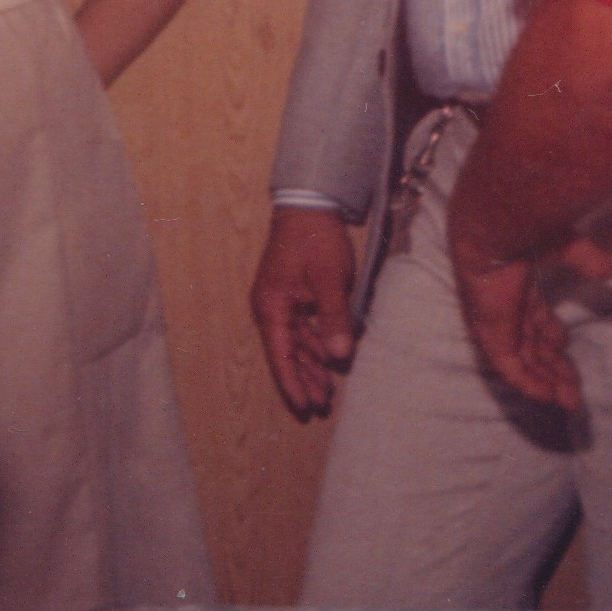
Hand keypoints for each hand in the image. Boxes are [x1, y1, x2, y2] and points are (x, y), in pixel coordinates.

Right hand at [249, 207, 357, 418]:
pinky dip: (315, 342)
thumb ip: (334, 318)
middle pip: (287, 352)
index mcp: (272, 306)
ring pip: (296, 342)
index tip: (302, 407)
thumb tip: (340, 356)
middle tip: (321, 406)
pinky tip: (330, 356)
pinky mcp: (294, 294)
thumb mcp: (330, 279)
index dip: (291, 383)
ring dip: (311, 363)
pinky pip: (303, 326)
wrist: (309, 203)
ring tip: (327, 390)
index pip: (280, 355)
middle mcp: (271, 308)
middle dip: (304, 379)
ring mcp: (282, 301)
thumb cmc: (316, 239)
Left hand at [452, 232, 611, 413]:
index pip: (535, 321)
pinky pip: (509, 366)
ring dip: (545, 381)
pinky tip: (546, 395)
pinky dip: (527, 382)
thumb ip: (590, 261)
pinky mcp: (493, 334)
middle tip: (575, 390)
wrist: (497, 229)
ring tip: (568, 400)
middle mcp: (506, 308)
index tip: (567, 349)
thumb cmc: (527, 230)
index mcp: (518, 286)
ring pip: (524, 360)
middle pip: (532, 346)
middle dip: (554, 369)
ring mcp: (498, 322)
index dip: (551, 338)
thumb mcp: (567, 246)